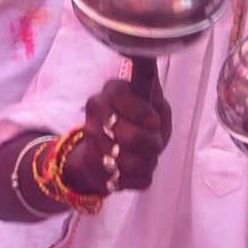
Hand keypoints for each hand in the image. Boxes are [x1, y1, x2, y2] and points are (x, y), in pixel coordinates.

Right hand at [60, 77, 171, 199]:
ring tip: (147, 155)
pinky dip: (141, 176)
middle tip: (155, 142)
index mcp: (109, 94)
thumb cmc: (138, 123)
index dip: (141, 112)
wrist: (111, 153)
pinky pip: (131, 179)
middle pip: (131, 137)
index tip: (154, 123)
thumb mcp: (152, 103)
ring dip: (148, 161)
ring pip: (132, 163)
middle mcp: (95, 119)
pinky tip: (137, 168)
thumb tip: (153, 68)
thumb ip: (153, 92)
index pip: (120, 96)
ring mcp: (93, 146)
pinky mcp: (97, 172)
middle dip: (152, 143)